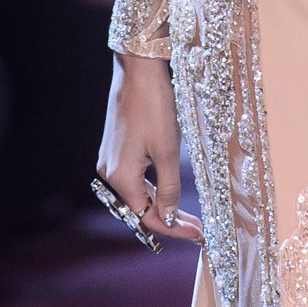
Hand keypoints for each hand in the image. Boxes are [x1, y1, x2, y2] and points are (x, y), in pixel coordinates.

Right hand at [97, 52, 200, 242]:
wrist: (138, 70)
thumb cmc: (154, 106)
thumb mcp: (167, 151)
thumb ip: (168, 188)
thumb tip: (167, 217)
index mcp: (121, 176)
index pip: (148, 217)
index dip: (173, 229)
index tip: (197, 236)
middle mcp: (110, 172)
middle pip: (140, 208)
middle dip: (169, 220)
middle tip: (197, 229)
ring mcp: (110, 160)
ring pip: (137, 194)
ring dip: (162, 206)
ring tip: (188, 215)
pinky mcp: (116, 149)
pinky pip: (134, 178)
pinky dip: (153, 189)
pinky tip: (169, 192)